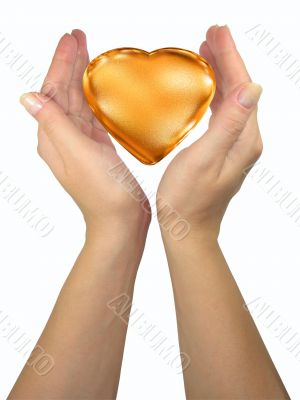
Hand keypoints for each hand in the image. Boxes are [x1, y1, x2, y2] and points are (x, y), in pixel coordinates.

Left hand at [20, 30, 150, 237]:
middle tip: (79, 37)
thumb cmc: (102, 192)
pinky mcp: (97, 149)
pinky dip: (92, 98)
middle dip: (69, 64)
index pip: (52, 91)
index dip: (60, 63)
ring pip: (77, 102)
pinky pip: (90, 116)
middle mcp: (62, 139)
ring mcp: (80, 144)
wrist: (120, 220)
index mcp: (52, 138)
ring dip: (80, 77)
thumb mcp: (77, 153)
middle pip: (63, 93)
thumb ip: (55, 123)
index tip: (70, 39)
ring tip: (87, 54)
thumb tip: (28, 97)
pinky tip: (97, 89)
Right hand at [157, 25, 262, 238]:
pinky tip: (205, 90)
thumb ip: (228, 124)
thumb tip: (253, 88)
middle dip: (227, 60)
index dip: (231, 57)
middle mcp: (246, 140)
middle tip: (211, 35)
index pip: (242, 88)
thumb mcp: (205, 160)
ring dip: (222, 75)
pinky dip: (215, 96)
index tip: (217, 32)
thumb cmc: (188, 199)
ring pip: (232, 101)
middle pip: (240, 91)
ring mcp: (237, 146)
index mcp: (244, 139)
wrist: (188, 228)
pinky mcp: (225, 151)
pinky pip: (224, 115)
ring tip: (207, 54)